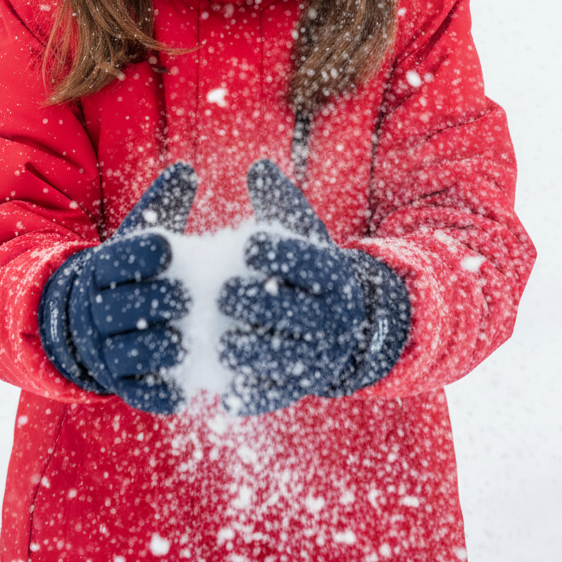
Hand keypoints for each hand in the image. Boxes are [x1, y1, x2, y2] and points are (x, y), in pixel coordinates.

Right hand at [39, 161, 196, 414]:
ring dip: (169, 345)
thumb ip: (162, 204)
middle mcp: (96, 310)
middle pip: (133, 305)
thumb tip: (187, 169)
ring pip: (138, 352)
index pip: (124, 259)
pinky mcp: (119, 385)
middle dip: (167, 300)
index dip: (150, 253)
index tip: (171, 248)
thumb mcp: (137, 235)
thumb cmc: (126, 270)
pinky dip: (166, 388)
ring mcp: (105, 351)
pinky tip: (190, 378)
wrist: (78, 321)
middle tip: (194, 296)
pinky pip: (142, 392)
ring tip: (194, 335)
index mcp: (101, 268)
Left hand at [218, 159, 409, 415]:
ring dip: (243, 350)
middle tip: (222, 294)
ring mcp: (319, 357)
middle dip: (252, 303)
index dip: (275, 253)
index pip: (305, 262)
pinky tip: (223, 393)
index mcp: (332, 276)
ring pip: (277, 356)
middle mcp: (333, 319)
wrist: (345, 324)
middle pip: (288, 311)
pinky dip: (249, 395)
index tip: (246, 245)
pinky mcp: (301, 388)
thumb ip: (278, 202)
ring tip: (216, 339)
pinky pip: (274, 396)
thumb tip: (258, 165)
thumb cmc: (306, 268)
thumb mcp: (301, 233)